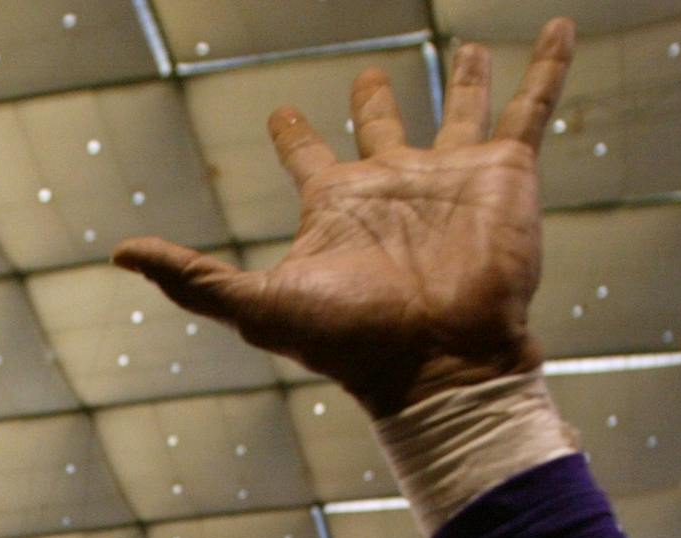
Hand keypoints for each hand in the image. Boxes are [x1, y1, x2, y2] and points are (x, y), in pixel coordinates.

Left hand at [114, 19, 574, 417]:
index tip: (280, 110)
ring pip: (458, 109)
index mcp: (339, 206)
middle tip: (369, 76)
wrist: (440, 362)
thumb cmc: (353, 341)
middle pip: (382, 128)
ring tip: (468, 45)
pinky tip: (562, 27)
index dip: (292, 132)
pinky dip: (549, 66)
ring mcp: (453, 178)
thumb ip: (194, 279)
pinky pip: (532, 107)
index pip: (308, 155)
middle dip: (375, 101)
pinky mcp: (506, 175)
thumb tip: (118, 254)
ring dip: (464, 77)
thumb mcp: (260, 306)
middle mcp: (395, 185)